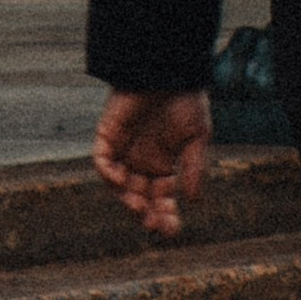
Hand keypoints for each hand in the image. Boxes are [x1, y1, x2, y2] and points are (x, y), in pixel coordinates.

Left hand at [92, 89, 211, 240]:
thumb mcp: (197, 137)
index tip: (173, 230)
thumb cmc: (186, 99)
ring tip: (141, 209)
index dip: (166, 214)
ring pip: (120, 185)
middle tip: (157, 226)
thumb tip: (193, 201)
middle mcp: (142, 161)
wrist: (168, 70)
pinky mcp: (107, 136)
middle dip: (148, 214)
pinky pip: (103, 161)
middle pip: (140, 197)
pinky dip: (109, 174)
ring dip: (128, 200)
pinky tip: (122, 181)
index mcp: (164, 163)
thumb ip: (193, 168)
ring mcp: (124, 150)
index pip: (162, 197)